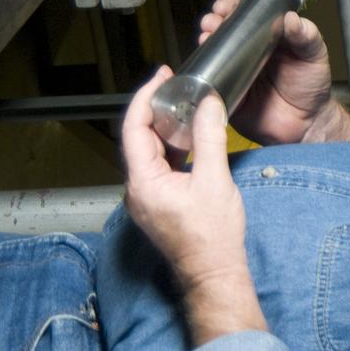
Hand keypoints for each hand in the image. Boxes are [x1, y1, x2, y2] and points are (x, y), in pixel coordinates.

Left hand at [122, 67, 267, 342]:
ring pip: (147, 152)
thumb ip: (209, 137)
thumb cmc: (213, 235)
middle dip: (154, 108)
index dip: (145, 97)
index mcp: (143, 182)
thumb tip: (209, 102)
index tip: (162, 76)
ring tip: (183, 105)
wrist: (214, 274)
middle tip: (174, 85)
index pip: (134, 128)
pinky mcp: (157, 203)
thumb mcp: (215, 180)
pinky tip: (187, 138)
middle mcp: (137, 189)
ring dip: (163, 127)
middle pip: (137, 138)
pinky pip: (157, 166)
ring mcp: (145, 198)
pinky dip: (169, 147)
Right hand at [200, 0, 349, 144]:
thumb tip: (290, 17)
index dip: (232, 8)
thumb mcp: (314, 55)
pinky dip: (204, 74)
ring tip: (207, 38)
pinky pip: (211, 83)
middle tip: (212, 22)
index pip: (244, 15)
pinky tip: (204, 68)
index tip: (226, 7)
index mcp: (266, 37)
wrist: (307, 124)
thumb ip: (306, 36)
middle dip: (213, 22)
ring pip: (213, 54)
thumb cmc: (311, 85)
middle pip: (223, 31)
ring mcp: (235, 73)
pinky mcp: (228, 95)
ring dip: (205, 43)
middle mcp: (246, 52)